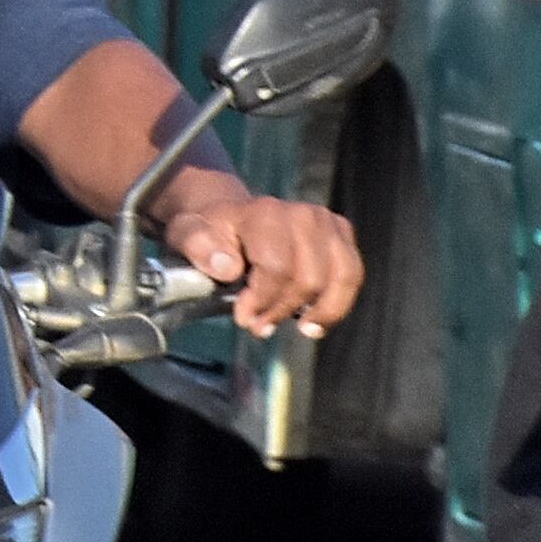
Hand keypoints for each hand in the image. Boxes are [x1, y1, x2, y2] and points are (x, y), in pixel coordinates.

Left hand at [148, 174, 363, 337]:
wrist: (231, 216)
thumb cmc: (210, 232)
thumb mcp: (188, 235)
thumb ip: (199, 247)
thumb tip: (227, 268)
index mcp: (262, 213)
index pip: (276, 267)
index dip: (262, 300)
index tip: (244, 318)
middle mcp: (301, 213)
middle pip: (309, 278)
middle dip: (284, 310)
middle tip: (262, 326)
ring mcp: (326, 221)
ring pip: (340, 278)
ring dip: (320, 311)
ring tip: (299, 328)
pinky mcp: (342, 232)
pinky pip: (352, 275)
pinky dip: (338, 303)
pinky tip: (316, 320)